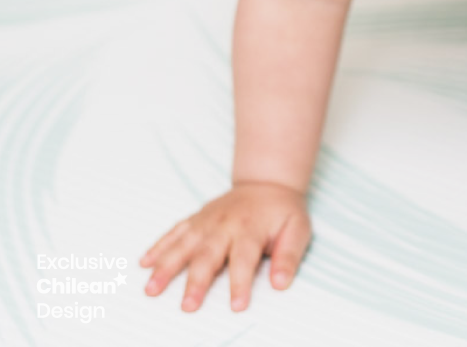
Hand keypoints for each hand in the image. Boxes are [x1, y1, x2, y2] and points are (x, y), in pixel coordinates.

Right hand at [140, 180, 310, 311]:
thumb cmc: (283, 212)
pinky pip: (175, 231)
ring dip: (167, 266)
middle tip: (187, 306)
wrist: (267, 183)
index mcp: (252, 228)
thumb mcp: (298, 229)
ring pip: (184, 243)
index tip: (237, 305)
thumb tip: (281, 283)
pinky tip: (144, 263)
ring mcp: (207, 220)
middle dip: (197, 281)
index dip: (241, 282)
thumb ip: (289, 255)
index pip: (245, 258)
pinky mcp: (196, 218)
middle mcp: (225, 224)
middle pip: (209, 254)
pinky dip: (159, 246)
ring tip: (151, 289)